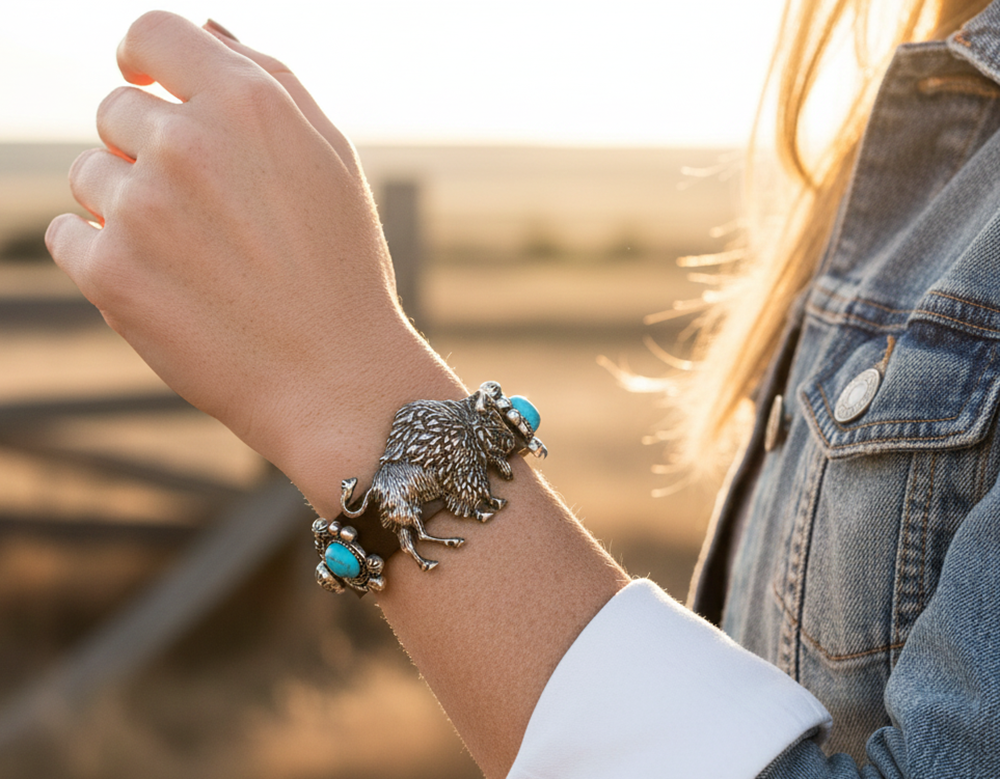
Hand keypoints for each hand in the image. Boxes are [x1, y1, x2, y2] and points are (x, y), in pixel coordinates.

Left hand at [46, 12, 459, 500]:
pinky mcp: (110, 272)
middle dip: (147, 153)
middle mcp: (187, 143)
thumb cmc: (340, 268)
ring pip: (89, 176)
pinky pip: (64, 234)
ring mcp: (142, 208)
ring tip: (191, 259)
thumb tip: (208, 29)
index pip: (152, 34)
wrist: (334, 378)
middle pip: (116, 113)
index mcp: (246, 103)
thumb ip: (271, 80)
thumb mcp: (331, 160)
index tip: (145, 82)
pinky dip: (97, 254)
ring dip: (124, 207)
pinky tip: (157, 284)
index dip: (142, 58)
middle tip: (203, 214)